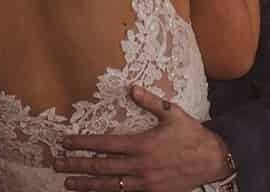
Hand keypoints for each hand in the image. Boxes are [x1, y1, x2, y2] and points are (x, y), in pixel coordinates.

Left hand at [56, 86, 230, 190]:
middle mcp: (139, 165)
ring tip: (68, 184)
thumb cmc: (191, 134)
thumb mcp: (172, 113)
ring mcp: (144, 183)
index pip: (105, 144)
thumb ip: (150, 101)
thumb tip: (131, 87)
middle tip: (57, 164)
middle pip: (101, 167)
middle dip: (76, 165)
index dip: (83, 143)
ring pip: (109, 185)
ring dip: (86, 184)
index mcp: (141, 144)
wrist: (212, 160)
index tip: (66, 142)